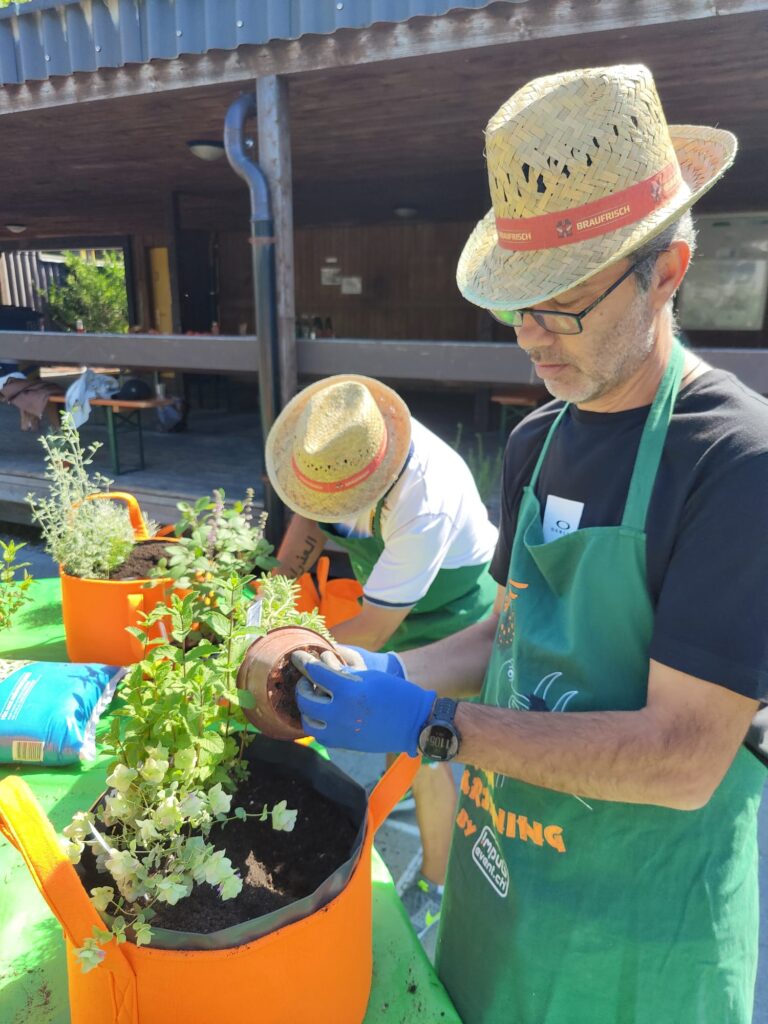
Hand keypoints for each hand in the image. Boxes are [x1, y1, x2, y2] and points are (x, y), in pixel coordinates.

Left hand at [292, 651, 434, 754]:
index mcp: (347, 690)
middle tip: (306, 680)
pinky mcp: (344, 744)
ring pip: (308, 721)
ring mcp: (340, 731)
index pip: (315, 672)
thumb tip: (323, 671)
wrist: (413, 723)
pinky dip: (316, 725)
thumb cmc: (395, 693)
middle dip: (301, 686)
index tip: (298, 657)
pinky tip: (321, 716)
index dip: (304, 662)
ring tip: (312, 700)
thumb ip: (343, 674)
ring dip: (306, 709)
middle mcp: (339, 712)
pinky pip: (320, 735)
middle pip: (304, 699)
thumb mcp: (369, 676)